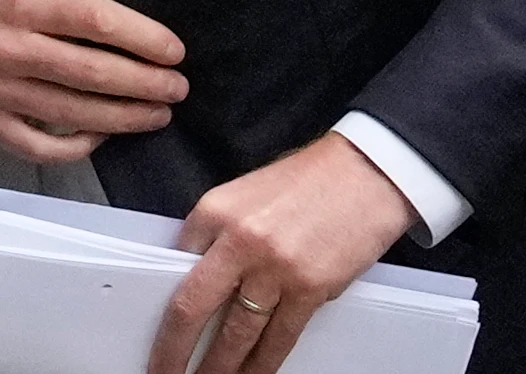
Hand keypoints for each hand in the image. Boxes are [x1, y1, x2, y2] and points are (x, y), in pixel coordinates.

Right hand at [0, 0, 187, 162]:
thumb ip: (63, 13)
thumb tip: (125, 40)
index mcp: (21, 5)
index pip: (94, 20)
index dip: (141, 37)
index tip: (173, 51)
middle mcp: (10, 50)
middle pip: (91, 72)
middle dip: (144, 83)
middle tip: (176, 88)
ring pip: (74, 114)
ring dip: (124, 117)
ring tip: (155, 114)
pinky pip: (42, 146)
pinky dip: (77, 146)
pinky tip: (102, 136)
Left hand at [149, 134, 418, 373]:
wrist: (368, 172)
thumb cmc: (310, 180)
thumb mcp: (247, 194)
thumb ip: (220, 233)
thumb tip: (202, 277)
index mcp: (215, 211)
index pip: (174, 265)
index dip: (164, 300)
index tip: (157, 327)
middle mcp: (238, 241)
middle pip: (192, 309)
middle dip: (173, 351)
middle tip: (161, 373)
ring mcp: (274, 268)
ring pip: (235, 334)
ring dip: (218, 368)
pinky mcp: (309, 289)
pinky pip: (278, 339)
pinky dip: (261, 365)